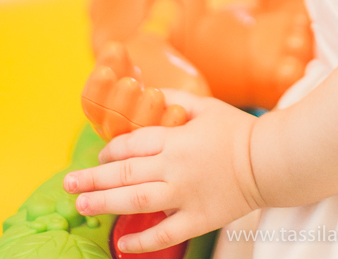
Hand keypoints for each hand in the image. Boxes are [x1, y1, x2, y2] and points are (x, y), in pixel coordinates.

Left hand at [63, 92, 263, 252]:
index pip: (132, 144)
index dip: (111, 150)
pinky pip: (164, 235)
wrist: (269, 161)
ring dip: (105, 203)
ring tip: (82, 204)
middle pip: (125, 173)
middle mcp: (175, 167)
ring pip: (137, 201)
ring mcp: (185, 196)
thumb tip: (148, 95)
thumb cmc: (237, 130)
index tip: (99, 156)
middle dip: (93, 178)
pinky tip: (122, 242)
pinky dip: (141, 241)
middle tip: (68, 183)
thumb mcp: (206, 105)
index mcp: (176, 139)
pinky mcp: (197, 219)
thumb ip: (175, 100)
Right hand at [82, 41, 189, 139]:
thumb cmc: (149, 63)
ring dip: (144, 116)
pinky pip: (165, 138)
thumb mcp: (131, 57)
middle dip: (120, 104)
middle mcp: (117, 126)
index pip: (91, 102)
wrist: (179, 76)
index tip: (105, 72)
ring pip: (136, 133)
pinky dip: (170, 124)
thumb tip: (113, 48)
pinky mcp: (166, 139)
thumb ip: (119, 57)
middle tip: (130, 84)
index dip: (97, 89)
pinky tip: (178, 109)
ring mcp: (141, 137)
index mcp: (101, 106)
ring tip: (154, 94)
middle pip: (112, 122)